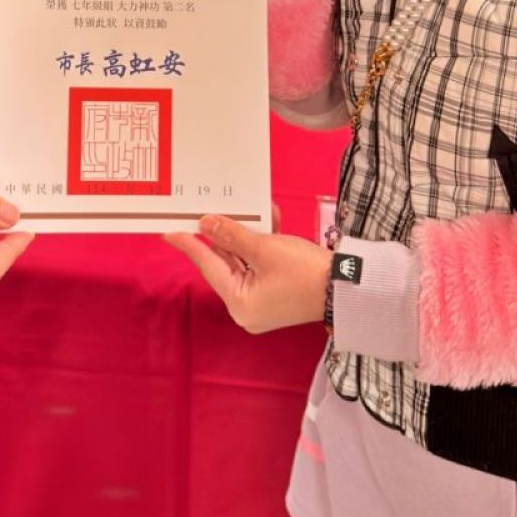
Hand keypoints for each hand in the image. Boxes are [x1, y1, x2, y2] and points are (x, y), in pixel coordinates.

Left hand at [164, 214, 329, 333]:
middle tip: (207, 210)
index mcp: (239, 303)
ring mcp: (263, 301)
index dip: (190, 245)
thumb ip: (232, 235)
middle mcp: (247, 307)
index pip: (208, 266)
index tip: (169, 231)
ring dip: (249, 234)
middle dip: (225, 233)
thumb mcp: (264, 249)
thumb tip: (206, 224)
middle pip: (227, 262)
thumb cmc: (304, 272)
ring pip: (245, 260)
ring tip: (249, 210)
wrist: (347, 287)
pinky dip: (264, 244)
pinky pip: (261, 265)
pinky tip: (270, 219)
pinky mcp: (278, 292)